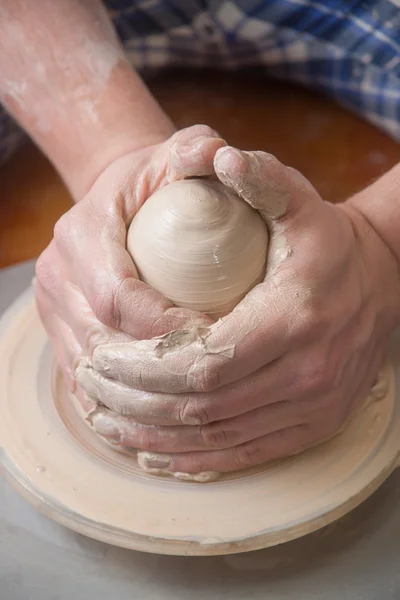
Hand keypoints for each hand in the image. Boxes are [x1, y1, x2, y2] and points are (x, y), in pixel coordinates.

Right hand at [35, 124, 225, 410]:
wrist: (116, 197)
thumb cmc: (154, 180)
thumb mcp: (177, 152)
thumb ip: (197, 150)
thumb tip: (219, 157)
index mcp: (81, 236)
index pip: (118, 299)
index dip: (164, 327)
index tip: (212, 336)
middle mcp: (58, 276)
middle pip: (101, 343)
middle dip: (154, 369)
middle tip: (208, 378)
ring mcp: (55, 308)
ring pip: (90, 369)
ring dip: (137, 393)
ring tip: (188, 403)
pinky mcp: (60, 330)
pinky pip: (84, 378)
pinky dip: (117, 401)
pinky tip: (154, 416)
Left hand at [77, 148, 399, 475]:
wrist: (382, 282)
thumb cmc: (327, 242)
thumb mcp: (300, 201)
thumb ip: (258, 179)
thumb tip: (211, 155)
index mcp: (295, 317)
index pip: (205, 361)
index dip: (145, 368)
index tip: (102, 359)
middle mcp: (308, 373)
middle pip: (203, 406)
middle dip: (137, 402)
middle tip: (93, 388)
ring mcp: (313, 407)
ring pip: (218, 438)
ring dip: (155, 435)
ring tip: (107, 422)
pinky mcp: (313, 426)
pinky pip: (244, 455)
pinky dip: (192, 458)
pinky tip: (153, 451)